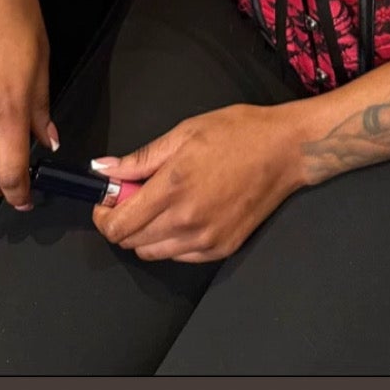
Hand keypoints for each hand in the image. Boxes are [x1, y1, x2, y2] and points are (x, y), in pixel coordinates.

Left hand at [90, 104, 306, 263]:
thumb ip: (141, 158)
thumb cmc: (238, 133)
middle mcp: (186, 220)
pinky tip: (184, 216)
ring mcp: (205, 239)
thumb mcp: (184, 133)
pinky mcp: (221, 249)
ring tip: (161, 206)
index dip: (103, 215)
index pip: (118, 224)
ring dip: (145, 234)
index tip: (107, 201)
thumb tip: (104, 169)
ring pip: (152, 253)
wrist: (286, 151)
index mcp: (173, 187)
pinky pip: (179, 256)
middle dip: (123, 221)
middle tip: (135, 197)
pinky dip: (171, 242)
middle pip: (130, 242)